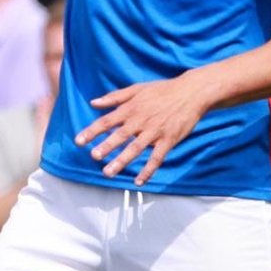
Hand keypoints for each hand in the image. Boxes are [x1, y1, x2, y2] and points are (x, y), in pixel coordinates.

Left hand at [75, 71, 217, 184]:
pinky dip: (148, 170)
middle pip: (120, 136)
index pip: (106, 121)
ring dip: (121, 161)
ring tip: (108, 173)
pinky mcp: (169, 140)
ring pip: (136, 149)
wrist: (192, 92)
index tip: (78, 141)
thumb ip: (114, 97)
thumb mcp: (136, 89)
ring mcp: (155, 131)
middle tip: (93, 156)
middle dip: (106, 146)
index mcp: (130, 108)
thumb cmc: (162, 90)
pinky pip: (157, 158)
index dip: (92, 131)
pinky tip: (138, 181)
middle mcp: (141, 121)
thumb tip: (93, 103)